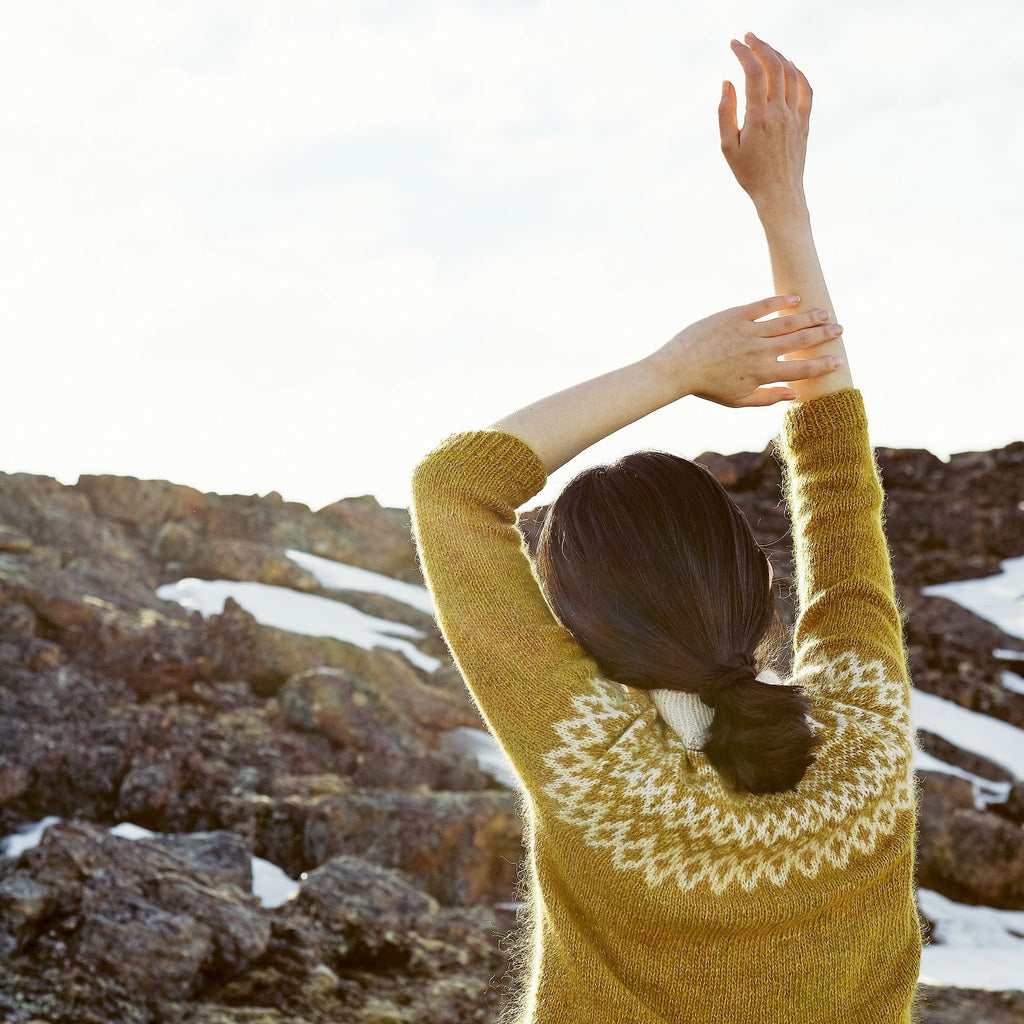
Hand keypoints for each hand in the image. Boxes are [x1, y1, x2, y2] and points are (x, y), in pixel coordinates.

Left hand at [655, 294, 841, 407]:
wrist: (679, 367)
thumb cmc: (707, 386)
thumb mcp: (737, 400)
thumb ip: (766, 398)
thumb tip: (792, 395)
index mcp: (762, 373)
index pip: (800, 369)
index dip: (821, 365)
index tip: (837, 361)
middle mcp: (760, 351)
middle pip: (800, 342)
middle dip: (823, 335)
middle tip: (839, 329)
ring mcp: (749, 332)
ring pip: (787, 322)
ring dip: (808, 317)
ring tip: (825, 312)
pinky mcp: (736, 315)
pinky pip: (764, 305)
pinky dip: (781, 301)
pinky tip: (796, 298)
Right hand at [719, 32, 810, 208]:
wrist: (779, 193)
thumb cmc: (749, 173)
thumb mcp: (728, 146)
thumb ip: (725, 112)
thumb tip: (727, 82)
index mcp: (759, 117)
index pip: (754, 73)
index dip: (743, 53)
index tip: (733, 44)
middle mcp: (780, 111)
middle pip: (775, 65)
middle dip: (760, 46)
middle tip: (748, 37)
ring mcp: (796, 115)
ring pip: (791, 73)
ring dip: (777, 55)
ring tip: (763, 49)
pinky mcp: (805, 121)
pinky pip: (806, 88)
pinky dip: (798, 72)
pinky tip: (788, 66)